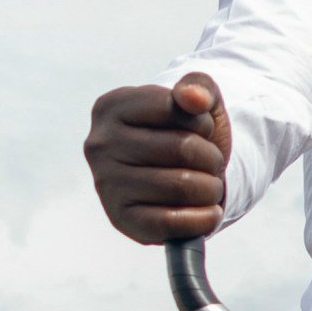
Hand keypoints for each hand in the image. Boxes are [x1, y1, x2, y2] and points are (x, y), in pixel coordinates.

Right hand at [85, 73, 231, 245]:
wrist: (176, 177)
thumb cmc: (185, 133)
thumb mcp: (197, 100)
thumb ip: (200, 87)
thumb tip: (194, 99)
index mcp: (111, 107)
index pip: (174, 107)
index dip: (202, 121)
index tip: (201, 129)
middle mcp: (99, 145)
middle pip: (182, 148)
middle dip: (211, 157)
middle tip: (211, 163)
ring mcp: (106, 184)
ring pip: (182, 186)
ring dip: (212, 188)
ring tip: (209, 186)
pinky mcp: (121, 220)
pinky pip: (172, 223)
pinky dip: (204, 219)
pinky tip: (209, 213)